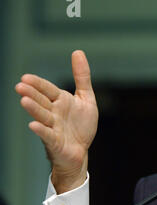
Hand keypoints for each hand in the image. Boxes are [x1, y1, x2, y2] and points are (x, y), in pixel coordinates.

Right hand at [15, 50, 97, 193]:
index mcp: (60, 101)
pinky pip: (47, 135)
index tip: (26, 77)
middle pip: (42, 101)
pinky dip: (41, 130)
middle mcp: (54, 112)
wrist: (81, 150)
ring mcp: (53, 127)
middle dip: (32, 94)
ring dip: (33, 109)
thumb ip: (82, 77)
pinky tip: (33, 125)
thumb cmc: (81, 125)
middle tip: (20, 86)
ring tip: (24, 101)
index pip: (47, 89)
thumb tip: (78, 52)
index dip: (38, 84)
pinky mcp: (55, 142)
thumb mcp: (86, 99)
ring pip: (42, 116)